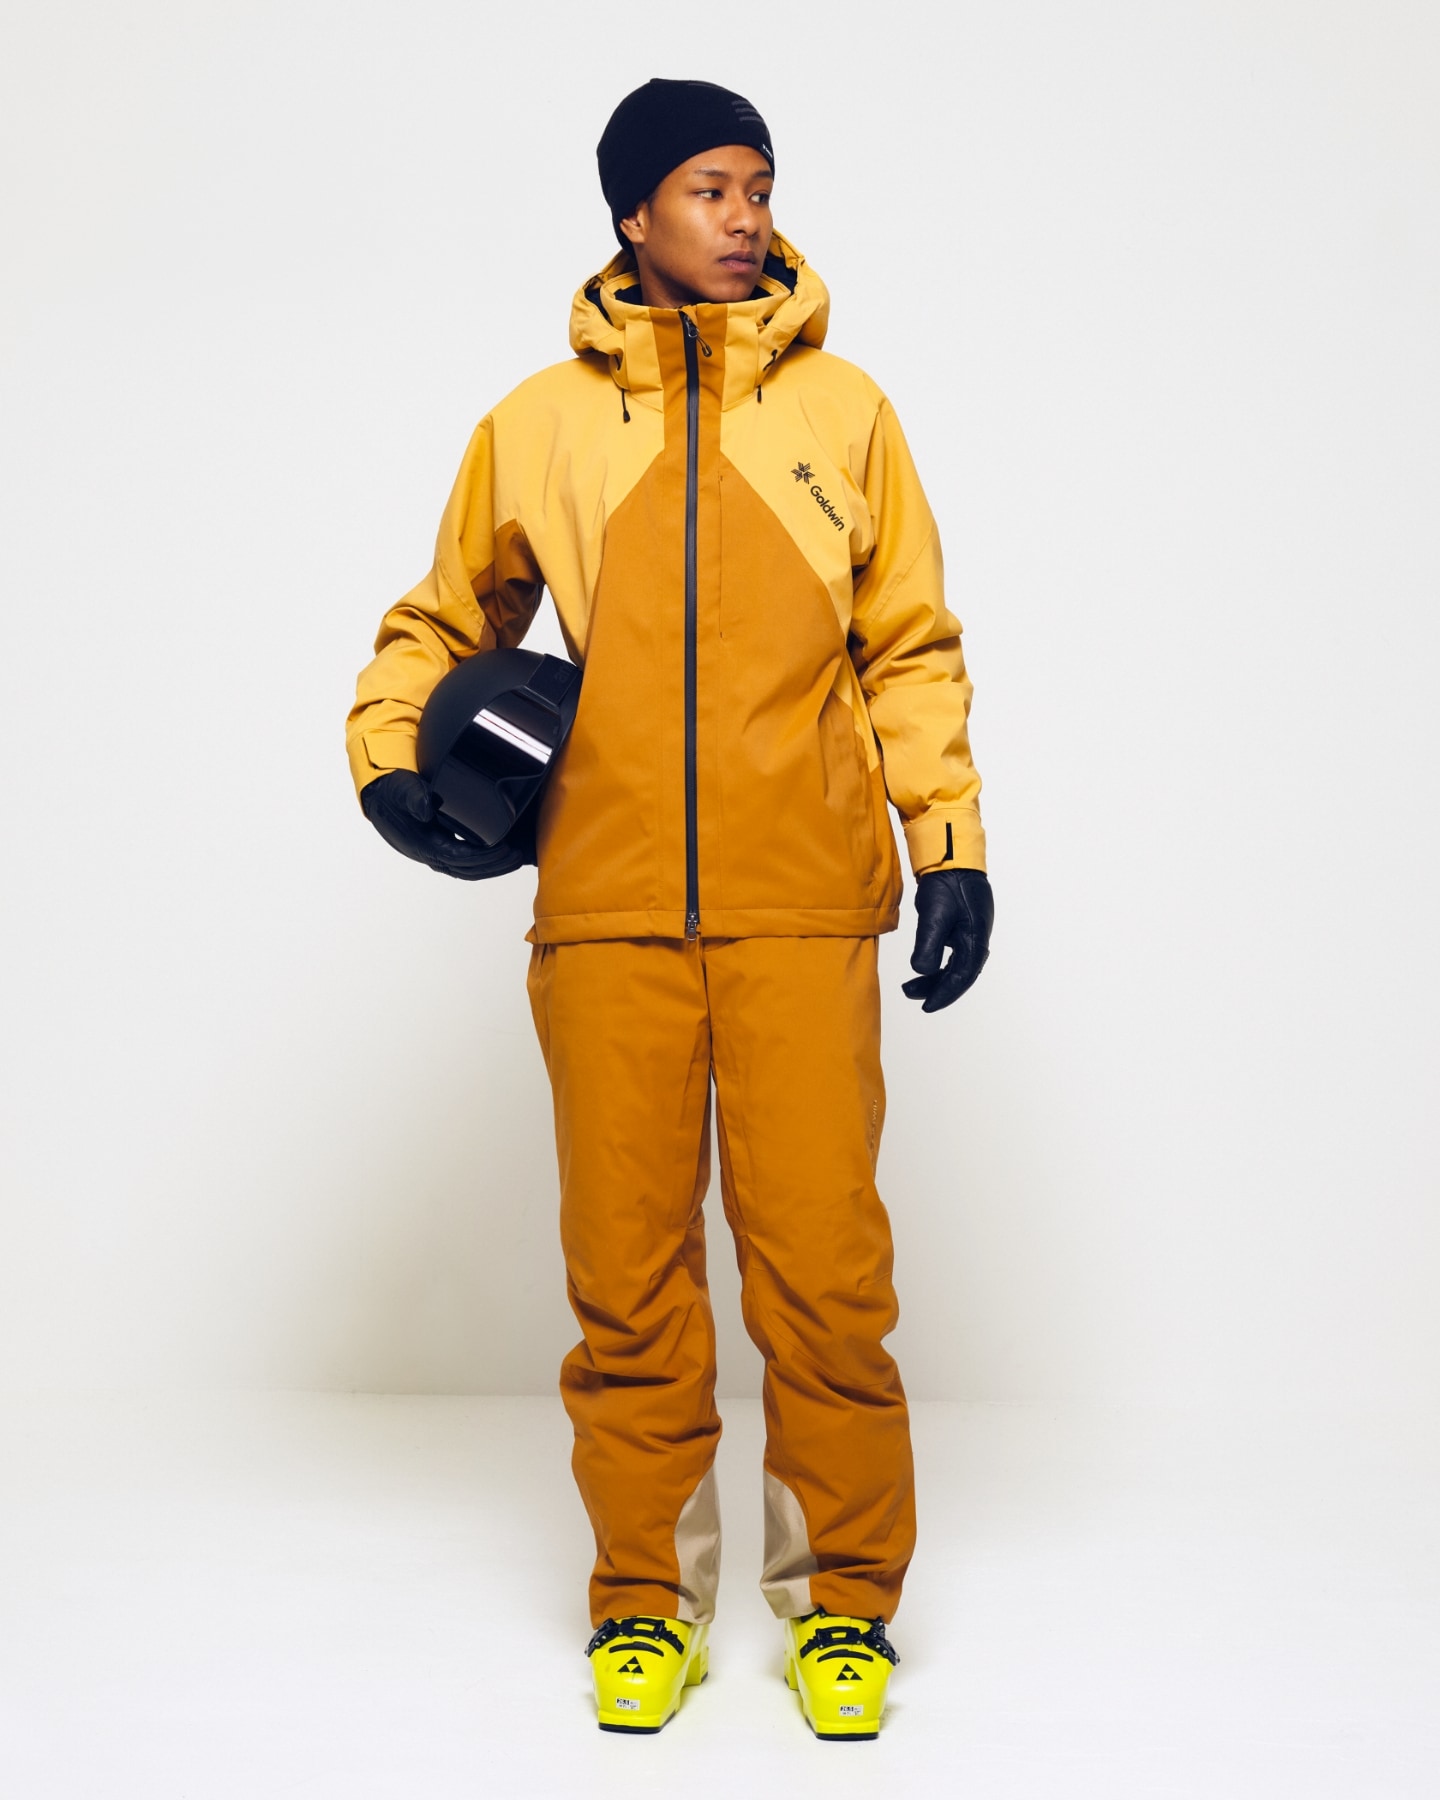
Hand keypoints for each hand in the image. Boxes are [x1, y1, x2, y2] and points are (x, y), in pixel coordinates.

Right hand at [360, 770, 524, 880]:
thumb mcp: (402, 790)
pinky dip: (485, 862)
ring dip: (493, 866)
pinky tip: (501, 855)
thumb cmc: (393, 795)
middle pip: (468, 869)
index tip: (504, 849)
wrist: (382, 800)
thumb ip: (414, 798)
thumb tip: (426, 810)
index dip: (483, 856)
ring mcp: (436, 854)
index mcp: (423, 844)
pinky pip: (466, 862)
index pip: (458, 857)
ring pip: (468, 869)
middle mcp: (431, 854)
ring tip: (516, 858)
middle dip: (494, 865)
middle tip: (517, 856)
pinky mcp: (442, 849)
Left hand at [901, 868, 992, 1011]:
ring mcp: (972, 933)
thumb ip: (928, 945)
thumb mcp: (934, 915)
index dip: (944, 994)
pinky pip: (954, 955)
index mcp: (975, 940)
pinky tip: (926, 967)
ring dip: (936, 978)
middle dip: (937, 989)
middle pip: (960, 975)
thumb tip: (922, 971)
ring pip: (956, 966)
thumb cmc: (947, 885)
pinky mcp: (964, 926)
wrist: (952, 858)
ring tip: (911, 986)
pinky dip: (939, 964)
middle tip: (913, 996)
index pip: (961, 977)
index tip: (926, 1006)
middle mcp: (978, 940)